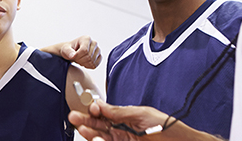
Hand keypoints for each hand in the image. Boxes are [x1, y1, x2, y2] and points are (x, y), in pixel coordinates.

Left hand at [61, 35, 101, 68]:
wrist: (72, 52)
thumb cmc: (68, 49)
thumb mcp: (65, 49)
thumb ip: (68, 52)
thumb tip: (73, 55)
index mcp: (86, 38)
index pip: (85, 50)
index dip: (78, 56)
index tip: (73, 56)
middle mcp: (94, 43)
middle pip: (89, 57)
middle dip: (80, 60)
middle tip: (75, 58)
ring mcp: (98, 50)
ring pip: (92, 62)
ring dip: (83, 64)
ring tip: (79, 59)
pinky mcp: (99, 57)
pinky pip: (95, 65)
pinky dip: (88, 66)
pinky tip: (84, 62)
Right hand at [68, 101, 219, 140]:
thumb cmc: (168, 127)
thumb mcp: (142, 114)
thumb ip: (120, 111)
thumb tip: (100, 104)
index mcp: (124, 116)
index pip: (103, 112)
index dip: (93, 110)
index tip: (89, 108)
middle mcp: (121, 129)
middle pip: (98, 125)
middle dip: (85, 120)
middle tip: (74, 117)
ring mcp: (123, 139)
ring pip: (101, 136)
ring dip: (90, 133)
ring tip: (82, 129)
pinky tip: (95, 139)